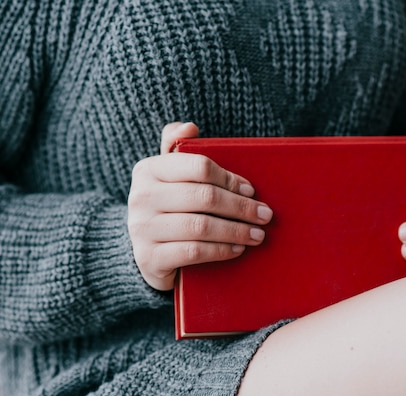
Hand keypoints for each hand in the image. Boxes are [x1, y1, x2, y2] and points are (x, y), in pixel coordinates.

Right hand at [128, 122, 272, 290]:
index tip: (252, 190)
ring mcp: (142, 229)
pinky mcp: (148, 258)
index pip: (198, 167)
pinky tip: (237, 249)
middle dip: (241, 207)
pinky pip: (193, 251)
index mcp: (148, 170)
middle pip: (203, 197)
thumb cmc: (170, 208)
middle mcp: (140, 197)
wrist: (149, 254)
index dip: (230, 179)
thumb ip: (179, 147)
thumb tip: (190, 127)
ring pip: (200, 226)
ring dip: (236, 231)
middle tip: (265, 216)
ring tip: (257, 234)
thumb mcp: (171, 176)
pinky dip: (221, 250)